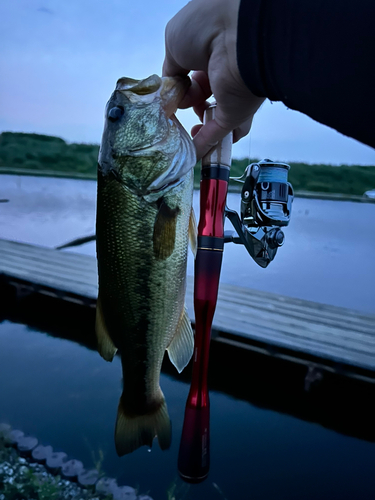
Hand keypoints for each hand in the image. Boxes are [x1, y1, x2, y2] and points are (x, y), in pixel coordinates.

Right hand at [163, 0, 264, 159]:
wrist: (237, 33)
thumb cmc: (205, 27)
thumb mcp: (174, 44)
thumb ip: (170, 70)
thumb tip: (170, 91)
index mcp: (207, 51)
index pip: (191, 75)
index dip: (178, 87)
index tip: (166, 97)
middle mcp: (221, 72)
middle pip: (202, 97)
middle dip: (187, 105)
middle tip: (173, 109)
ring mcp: (231, 95)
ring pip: (212, 117)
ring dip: (196, 128)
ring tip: (180, 133)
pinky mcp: (237, 113)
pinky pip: (218, 133)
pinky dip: (204, 145)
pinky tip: (192, 155)